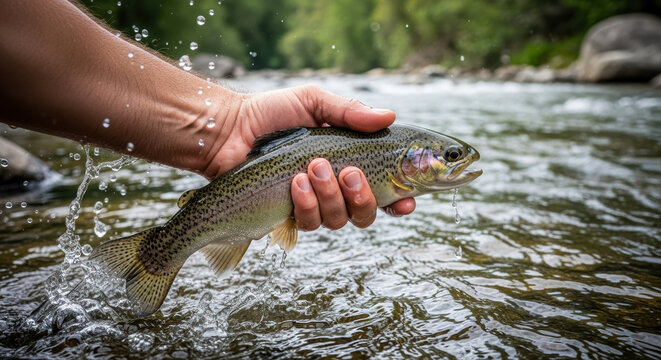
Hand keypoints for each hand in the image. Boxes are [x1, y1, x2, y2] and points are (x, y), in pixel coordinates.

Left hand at [206, 85, 415, 228]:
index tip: (408, 199)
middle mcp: (335, 189)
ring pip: (339, 220)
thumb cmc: (271, 113)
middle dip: (363, 197)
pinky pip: (310, 223)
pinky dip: (307, 204)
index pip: (386, 189)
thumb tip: (388, 117)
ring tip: (311, 168)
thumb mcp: (313, 102)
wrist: (229, 130)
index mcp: (348, 162)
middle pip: (367, 213)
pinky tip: (294, 183)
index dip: (401, 199)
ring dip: (330, 196)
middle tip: (348, 172)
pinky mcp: (289, 214)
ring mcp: (313, 204)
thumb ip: (349, 111)